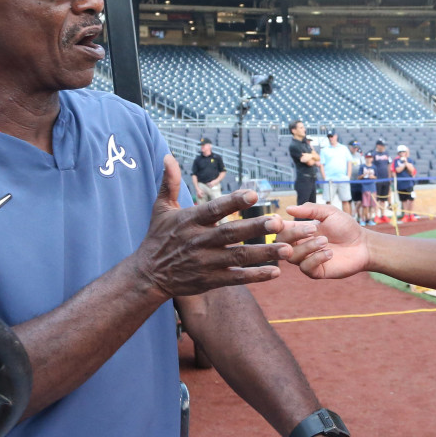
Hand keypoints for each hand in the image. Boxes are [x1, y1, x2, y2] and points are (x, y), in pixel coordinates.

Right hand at [133, 156, 293, 297]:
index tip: (254, 194)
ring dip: (263, 254)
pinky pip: (236, 278)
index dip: (233, 202)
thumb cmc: (158, 238)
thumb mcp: (161, 209)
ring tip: (287, 249)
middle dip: (255, 228)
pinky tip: (275, 272)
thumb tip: (167, 156)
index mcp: (190, 221)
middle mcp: (199, 241)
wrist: (148, 275)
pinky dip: (255, 276)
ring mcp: (205, 262)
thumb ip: (169, 182)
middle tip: (278, 222)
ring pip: (238, 257)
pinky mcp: (210, 280)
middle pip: (230, 234)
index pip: (214, 209)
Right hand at [283, 202, 370, 279]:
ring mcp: (307, 259)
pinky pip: (306, 268)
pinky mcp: (315, 272)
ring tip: (325, 241)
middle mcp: (300, 245)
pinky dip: (316, 258)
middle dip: (295, 235)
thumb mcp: (329, 213)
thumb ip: (310, 210)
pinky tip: (329, 253)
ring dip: (308, 247)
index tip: (279, 221)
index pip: (280, 229)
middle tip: (313, 229)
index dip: (275, 226)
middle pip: (282, 243)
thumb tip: (289, 208)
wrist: (363, 245)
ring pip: (293, 256)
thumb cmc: (346, 227)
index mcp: (299, 230)